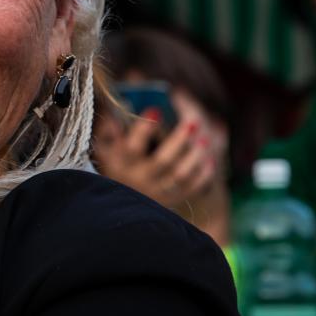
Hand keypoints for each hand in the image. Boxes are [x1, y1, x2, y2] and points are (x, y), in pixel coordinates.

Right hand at [93, 113, 214, 214]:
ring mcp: (156, 192)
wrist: (122, 206)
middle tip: (193, 122)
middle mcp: (138, 180)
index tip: (156, 109)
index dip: (143, 129)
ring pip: (179, 176)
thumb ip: (106, 131)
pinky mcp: (171, 200)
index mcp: (120, 163)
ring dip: (194, 157)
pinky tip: (210, 160)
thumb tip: (115, 117)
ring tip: (204, 139)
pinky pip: (191, 189)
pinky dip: (202, 175)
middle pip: (162, 161)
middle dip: (178, 140)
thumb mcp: (104, 149)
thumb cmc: (116, 163)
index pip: (131, 147)